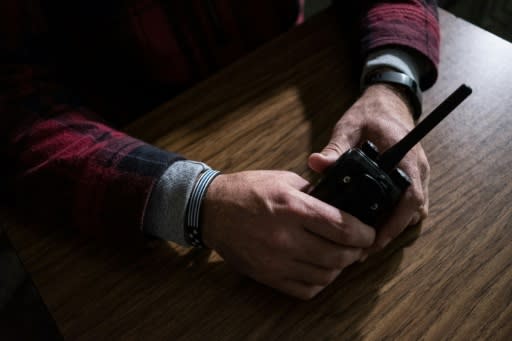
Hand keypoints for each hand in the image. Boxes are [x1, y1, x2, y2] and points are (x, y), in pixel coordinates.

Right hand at [201, 170, 374, 299]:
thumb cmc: (246, 191)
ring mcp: (275, 261)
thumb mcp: (283, 179)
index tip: (368, 233)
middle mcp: (286, 237)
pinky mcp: (267, 275)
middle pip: (337, 256)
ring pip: (324, 276)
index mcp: (292, 208)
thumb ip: (313, 193)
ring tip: (339, 256)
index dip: (364, 233)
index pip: (342, 228)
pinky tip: (319, 270)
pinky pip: (304, 290)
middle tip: (358, 246)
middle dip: (356, 252)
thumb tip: (340, 206)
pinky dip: (319, 283)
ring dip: (339, 268)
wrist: (211, 210)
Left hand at [308, 84, 429, 252]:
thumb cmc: (370, 113)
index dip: (396, 223)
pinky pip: (408, 203)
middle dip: (391, 231)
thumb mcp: (350, 127)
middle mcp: (418, 169)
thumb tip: (315, 163)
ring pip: (413, 210)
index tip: (375, 240)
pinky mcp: (411, 177)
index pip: (411, 197)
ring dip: (393, 225)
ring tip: (364, 240)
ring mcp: (418, 174)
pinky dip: (393, 216)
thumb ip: (334, 147)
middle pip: (414, 210)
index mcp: (407, 157)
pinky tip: (370, 223)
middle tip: (363, 248)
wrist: (388, 100)